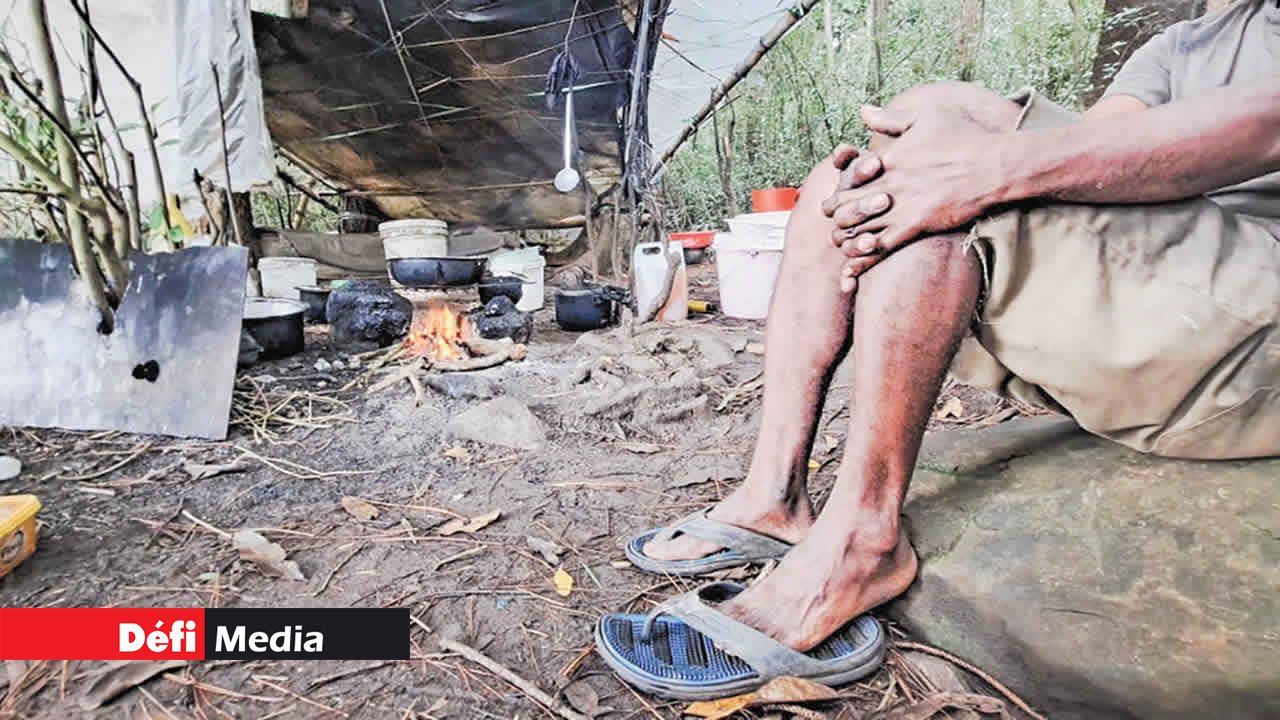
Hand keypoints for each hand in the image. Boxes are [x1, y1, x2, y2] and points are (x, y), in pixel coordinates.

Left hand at [825, 105, 1005, 289]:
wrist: (994, 166)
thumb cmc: (964, 138)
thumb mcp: (925, 118)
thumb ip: (890, 118)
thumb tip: (863, 110)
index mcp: (886, 159)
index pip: (846, 178)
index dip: (838, 190)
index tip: (837, 198)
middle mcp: (887, 184)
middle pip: (844, 206)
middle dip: (835, 217)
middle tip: (835, 224)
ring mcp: (900, 206)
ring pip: (857, 230)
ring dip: (847, 239)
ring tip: (844, 245)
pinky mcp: (915, 225)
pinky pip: (879, 248)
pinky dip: (862, 260)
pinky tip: (853, 270)